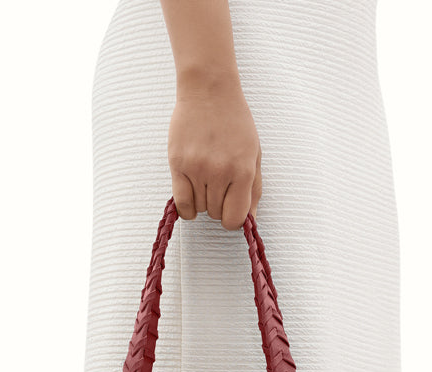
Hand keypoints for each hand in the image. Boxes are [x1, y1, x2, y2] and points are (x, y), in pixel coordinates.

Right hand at [168, 80, 261, 229]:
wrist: (209, 91)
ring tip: (206, 178)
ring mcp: (197, 169)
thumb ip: (253, 189)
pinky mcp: (178, 164)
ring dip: (203, 201)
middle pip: (216, 214)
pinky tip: (192, 193)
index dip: (234, 219)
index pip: (235, 218)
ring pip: (199, 209)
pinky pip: (181, 203)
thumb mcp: (253, 154)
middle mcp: (219, 172)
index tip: (231, 210)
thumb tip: (250, 220)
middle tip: (219, 184)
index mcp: (242, 170)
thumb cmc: (234, 121)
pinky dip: (187, 206)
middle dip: (219, 205)